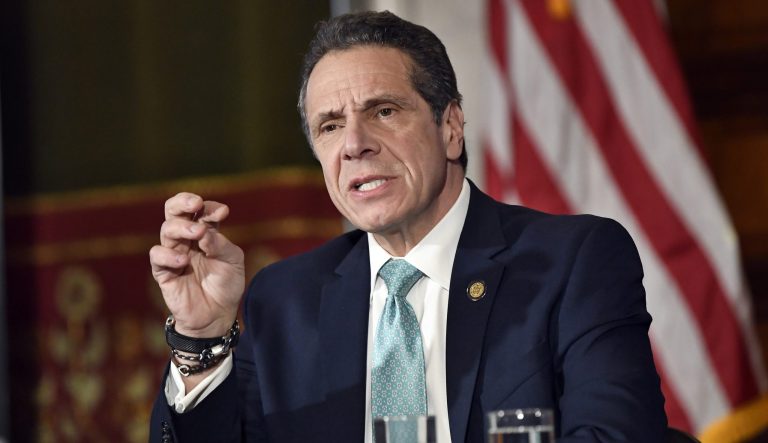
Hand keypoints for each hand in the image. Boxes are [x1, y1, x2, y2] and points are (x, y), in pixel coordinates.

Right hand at [150, 192, 244, 336]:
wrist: (217, 316)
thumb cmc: (226, 285)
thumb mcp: (233, 261)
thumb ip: (220, 244)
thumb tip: (203, 231)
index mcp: (205, 233)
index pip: (201, 211)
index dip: (209, 207)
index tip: (223, 212)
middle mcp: (187, 240)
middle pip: (174, 212)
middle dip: (182, 202)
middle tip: (196, 202)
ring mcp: (174, 254)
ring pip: (167, 230)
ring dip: (182, 227)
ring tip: (197, 234)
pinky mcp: (164, 272)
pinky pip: (157, 256)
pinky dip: (168, 255)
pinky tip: (184, 261)